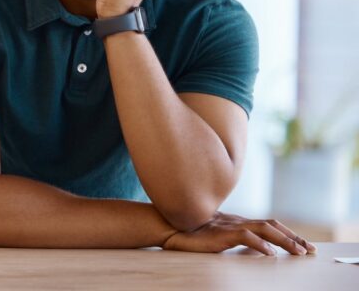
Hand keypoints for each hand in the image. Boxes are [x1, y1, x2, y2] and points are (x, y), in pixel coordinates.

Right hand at [162, 212, 316, 255]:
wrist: (165, 225)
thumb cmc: (185, 231)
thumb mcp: (212, 234)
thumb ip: (227, 236)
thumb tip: (243, 245)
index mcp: (235, 222)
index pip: (267, 224)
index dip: (286, 233)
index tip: (302, 244)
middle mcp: (236, 221)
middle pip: (271, 225)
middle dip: (293, 237)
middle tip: (310, 250)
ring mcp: (229, 225)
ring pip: (264, 229)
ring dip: (284, 241)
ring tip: (299, 252)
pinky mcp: (220, 233)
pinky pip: (245, 237)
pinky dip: (260, 244)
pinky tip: (270, 253)